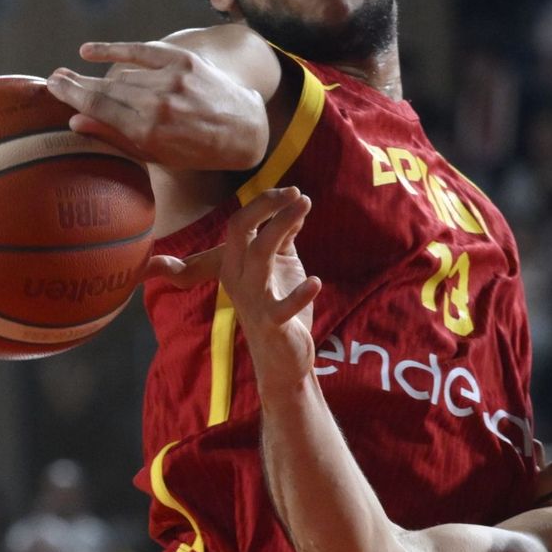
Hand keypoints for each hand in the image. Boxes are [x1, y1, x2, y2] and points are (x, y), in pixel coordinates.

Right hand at [47, 41, 266, 170]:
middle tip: (53, 80)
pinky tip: (90, 51)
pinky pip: (140, 51)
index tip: (52, 88)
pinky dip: (114, 50)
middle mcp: (158, 105)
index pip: (98, 109)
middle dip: (75, 85)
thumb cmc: (198, 150)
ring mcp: (171, 80)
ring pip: (121, 75)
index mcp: (150, 132)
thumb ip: (117, 137)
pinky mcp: (183, 62)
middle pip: (104, 90)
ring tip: (72, 73)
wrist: (243, 129)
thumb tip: (75, 122)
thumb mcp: (158, 155)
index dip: (72, 97)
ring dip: (93, 75)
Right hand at [163, 188, 320, 388]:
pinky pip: (281, 307)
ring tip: (305, 208)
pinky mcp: (272, 325)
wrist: (281, 360)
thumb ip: (285, 237)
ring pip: (259, 255)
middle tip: (299, 194)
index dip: (264, 202)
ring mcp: (252, 301)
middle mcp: (236, 278)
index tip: (293, 191)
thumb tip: (296, 204)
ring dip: (281, 227)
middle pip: (240, 230)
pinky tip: (316, 282)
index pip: (240, 223)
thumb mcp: (282, 266)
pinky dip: (300, 294)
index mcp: (235, 263)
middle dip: (267, 206)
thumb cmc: (279, 308)